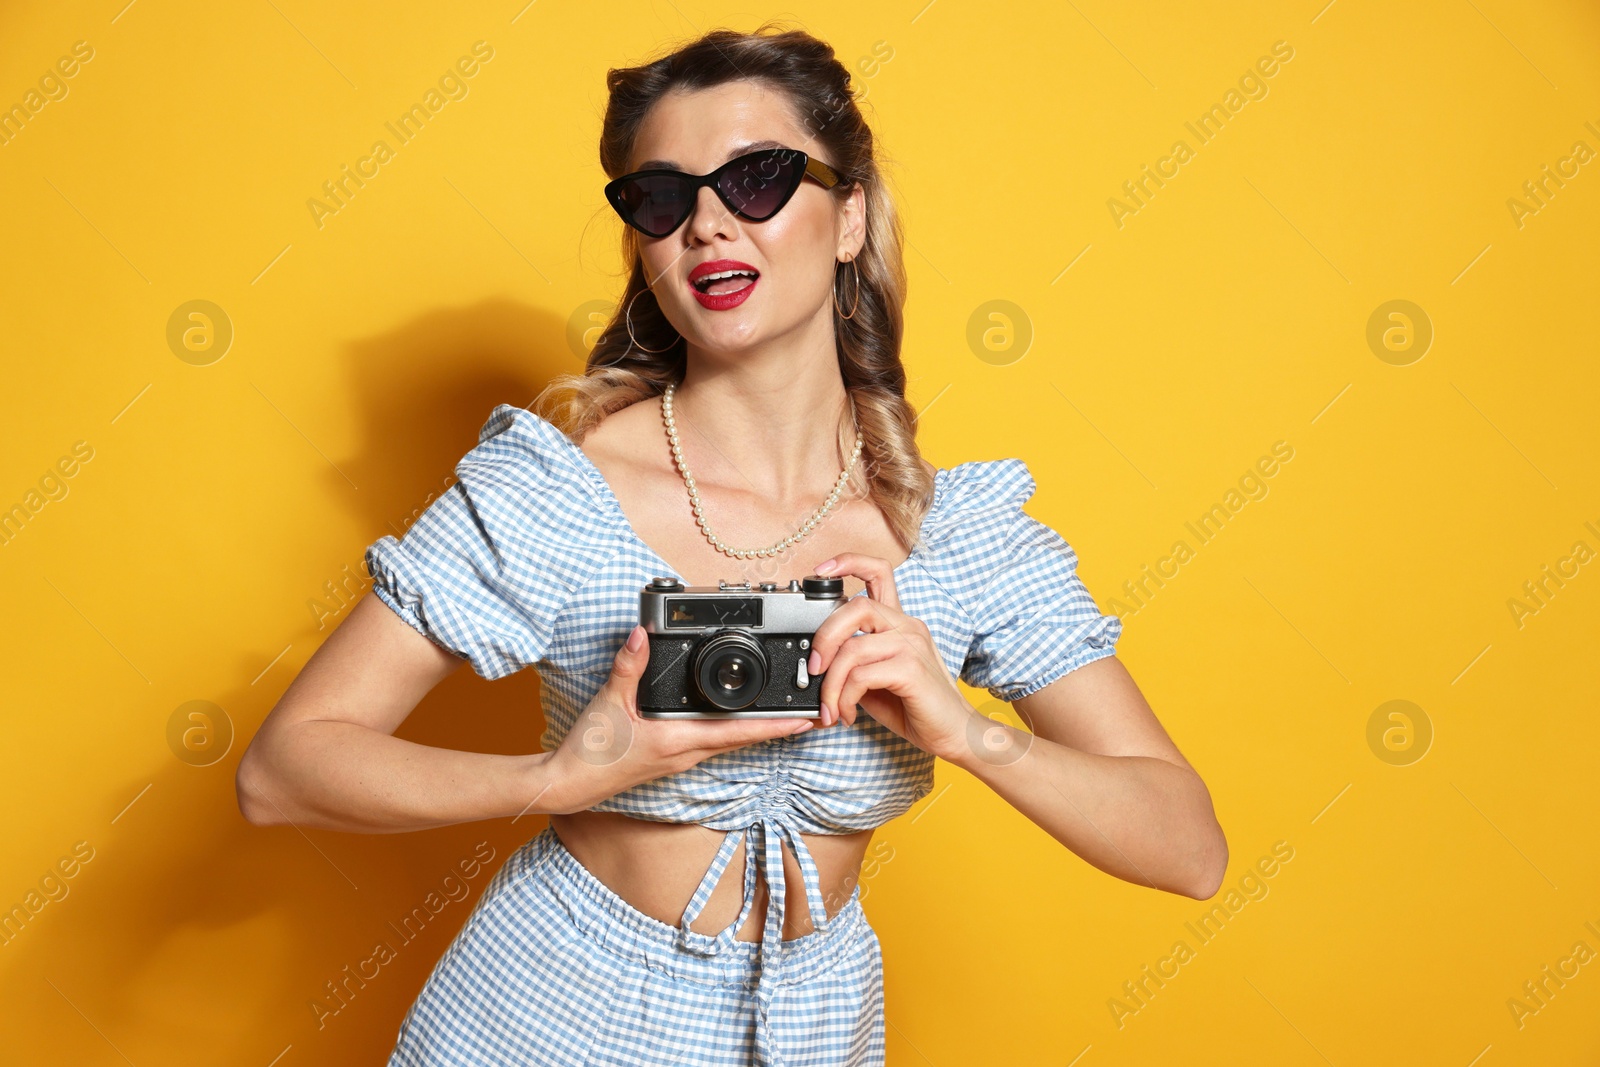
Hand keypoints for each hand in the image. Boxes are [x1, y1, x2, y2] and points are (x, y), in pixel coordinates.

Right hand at [548, 624, 815, 813]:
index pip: (738, 732)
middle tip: (809, 714)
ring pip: (730, 741)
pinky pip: (712, 742)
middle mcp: (687, 753)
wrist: (570, 784)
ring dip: (757, 729)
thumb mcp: (609, 703)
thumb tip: (642, 634)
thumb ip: (628, 665)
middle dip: (778, 727)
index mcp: (679, 741)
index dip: (775, 726)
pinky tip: (736, 719)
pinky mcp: (671, 756)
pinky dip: (732, 730)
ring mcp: (681, 758)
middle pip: (744, 737)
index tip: (805, 719)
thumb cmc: (592, 752)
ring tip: (785, 715)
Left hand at [805, 553, 976, 760]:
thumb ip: (852, 664)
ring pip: (852, 649)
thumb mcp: (876, 679)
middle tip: (814, 669)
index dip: (848, 563)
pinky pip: (861, 676)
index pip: (878, 572)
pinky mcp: (911, 670)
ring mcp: (911, 645)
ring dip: (830, 684)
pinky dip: (844, 699)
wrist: (954, 734)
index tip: (820, 571)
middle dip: (824, 637)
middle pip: (856, 606)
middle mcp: (907, 626)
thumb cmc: (916, 707)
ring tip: (830, 708)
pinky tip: (848, 714)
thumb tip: (814, 666)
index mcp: (898, 622)